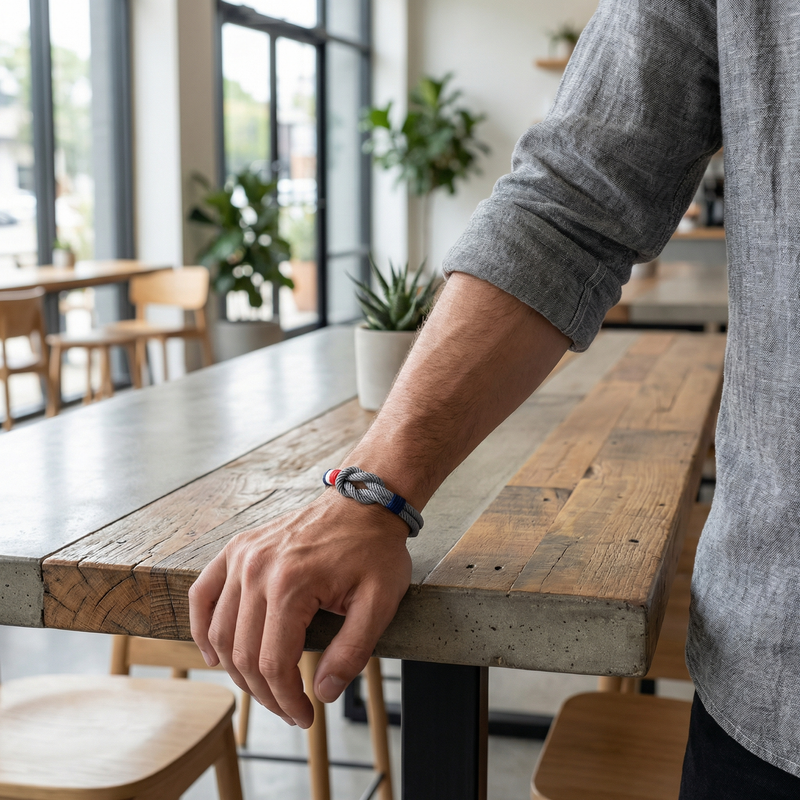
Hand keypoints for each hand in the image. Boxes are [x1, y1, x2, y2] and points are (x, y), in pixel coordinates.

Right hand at [188, 490, 411, 727]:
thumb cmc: (374, 550)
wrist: (363, 502)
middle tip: (289, 710)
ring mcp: (242, 556)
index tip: (305, 717)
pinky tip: (214, 655)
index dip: (287, 700)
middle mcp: (257, 569)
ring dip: (236, 671)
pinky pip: (203, 594)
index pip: (273, 663)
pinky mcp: (237, 548)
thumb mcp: (380, 603)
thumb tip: (322, 693)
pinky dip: (201, 628)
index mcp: (292, 585)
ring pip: (219, 632)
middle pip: (243, 654)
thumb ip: (352, 651)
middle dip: (265, 694)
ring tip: (264, 689)